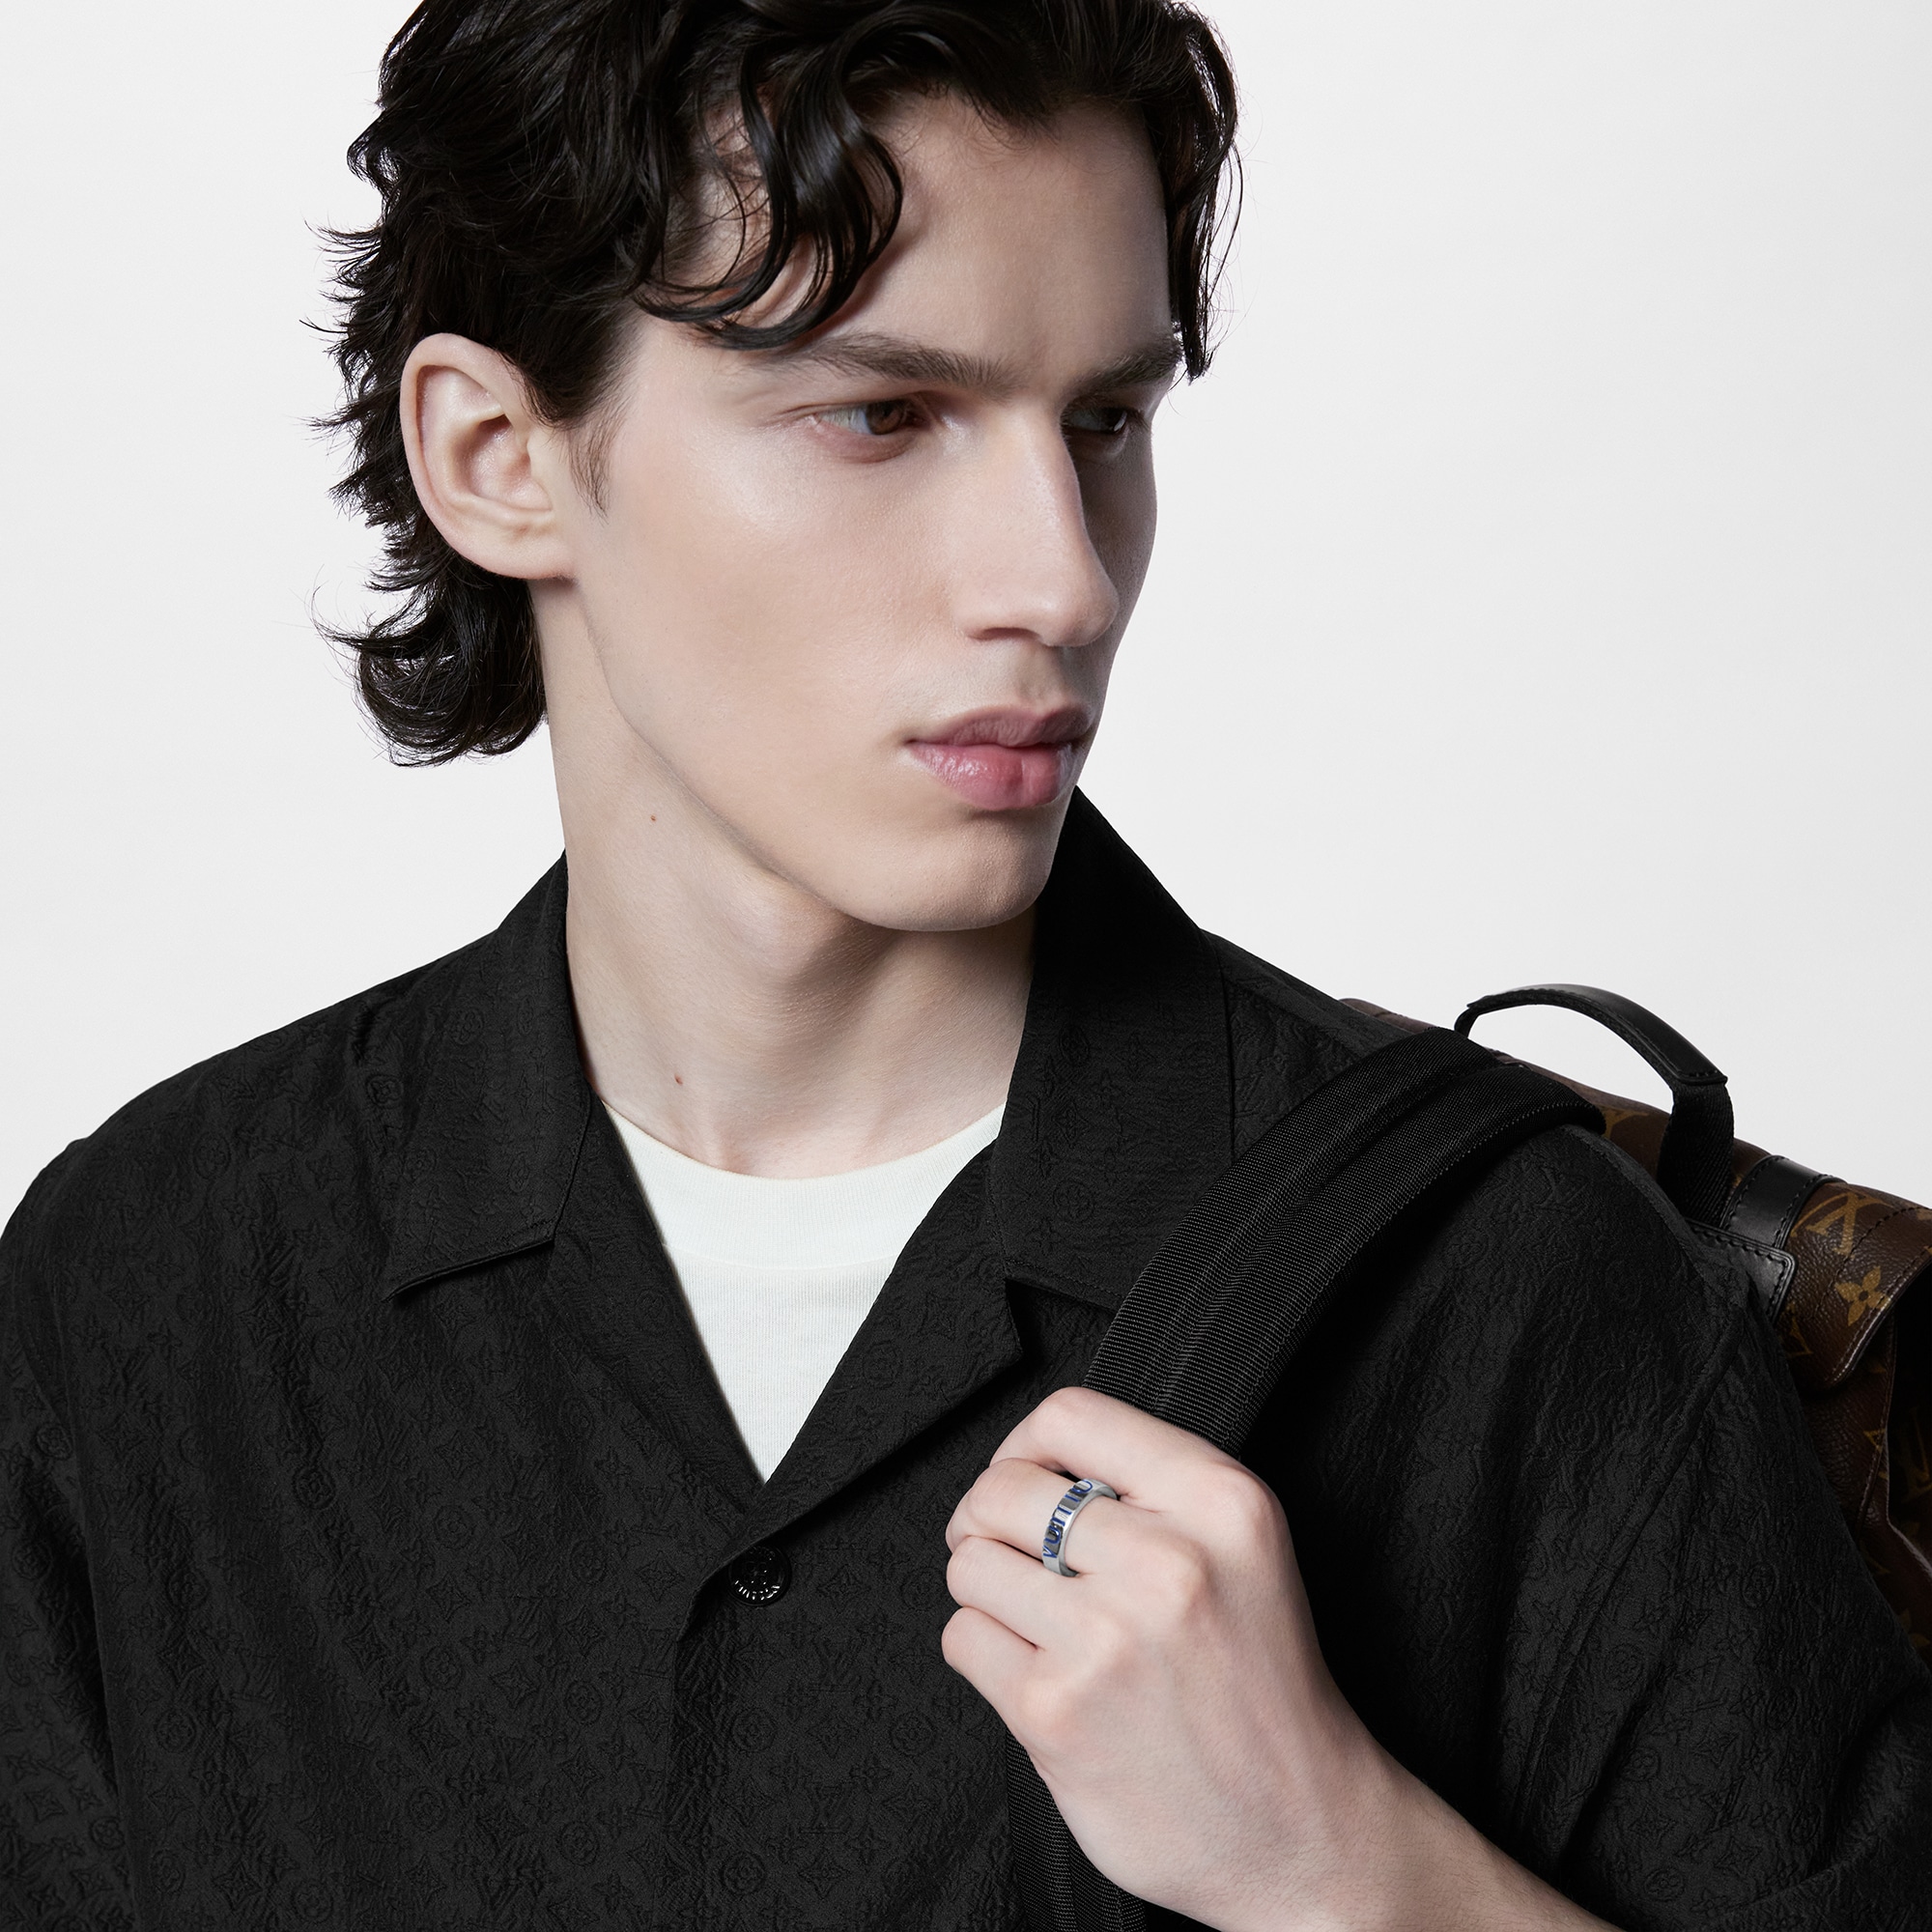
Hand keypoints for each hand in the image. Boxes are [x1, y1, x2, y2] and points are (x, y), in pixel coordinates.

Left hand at [942, 1387, 1615, 1931]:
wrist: (1299, 1829)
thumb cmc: (1257, 1681)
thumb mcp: (1240, 1546)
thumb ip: (1149, 1487)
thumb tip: (1025, 1459)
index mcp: (1221, 1501)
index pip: (1070, 1415)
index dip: (1026, 1445)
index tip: (1026, 1481)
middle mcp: (1169, 1560)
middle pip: (1001, 1489)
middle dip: (989, 1522)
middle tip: (1014, 1559)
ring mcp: (1107, 1638)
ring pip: (970, 1563)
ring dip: (988, 1593)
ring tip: (1042, 1626)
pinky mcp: (1056, 1713)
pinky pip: (963, 1638)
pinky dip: (985, 1655)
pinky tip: (1041, 1676)